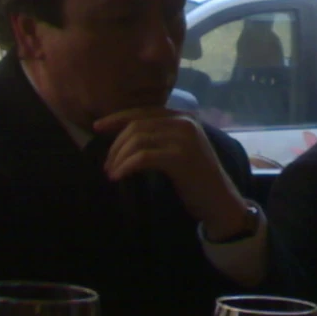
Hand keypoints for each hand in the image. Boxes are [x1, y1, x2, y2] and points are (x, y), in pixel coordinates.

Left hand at [93, 107, 254, 240]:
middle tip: (106, 165)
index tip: (96, 128)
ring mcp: (185, 138)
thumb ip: (157, 138)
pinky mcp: (181, 157)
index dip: (117, 118)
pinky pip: (143, 157)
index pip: (143, 111)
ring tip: (111, 172)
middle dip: (116, 145)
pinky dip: (126, 166)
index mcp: (183, 117)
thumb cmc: (195, 180)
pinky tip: (118, 176)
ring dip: (119, 157)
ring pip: (138, 139)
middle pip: (137, 125)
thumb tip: (120, 136)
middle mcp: (185, 122)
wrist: (220, 203)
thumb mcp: (176, 151)